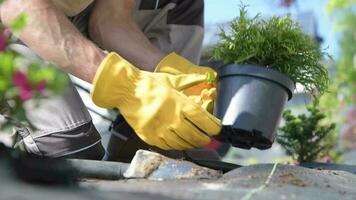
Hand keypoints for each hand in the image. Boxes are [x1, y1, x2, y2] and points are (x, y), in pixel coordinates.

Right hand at [91, 53, 220, 149]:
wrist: (125, 90)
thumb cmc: (149, 84)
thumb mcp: (171, 80)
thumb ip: (190, 80)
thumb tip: (206, 76)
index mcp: (179, 103)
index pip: (203, 120)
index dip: (213, 127)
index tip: (216, 129)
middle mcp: (171, 119)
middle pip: (195, 136)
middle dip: (204, 139)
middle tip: (207, 138)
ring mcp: (160, 130)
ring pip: (182, 144)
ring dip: (191, 144)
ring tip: (195, 141)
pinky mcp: (150, 137)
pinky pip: (168, 146)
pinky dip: (176, 145)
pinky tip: (179, 142)